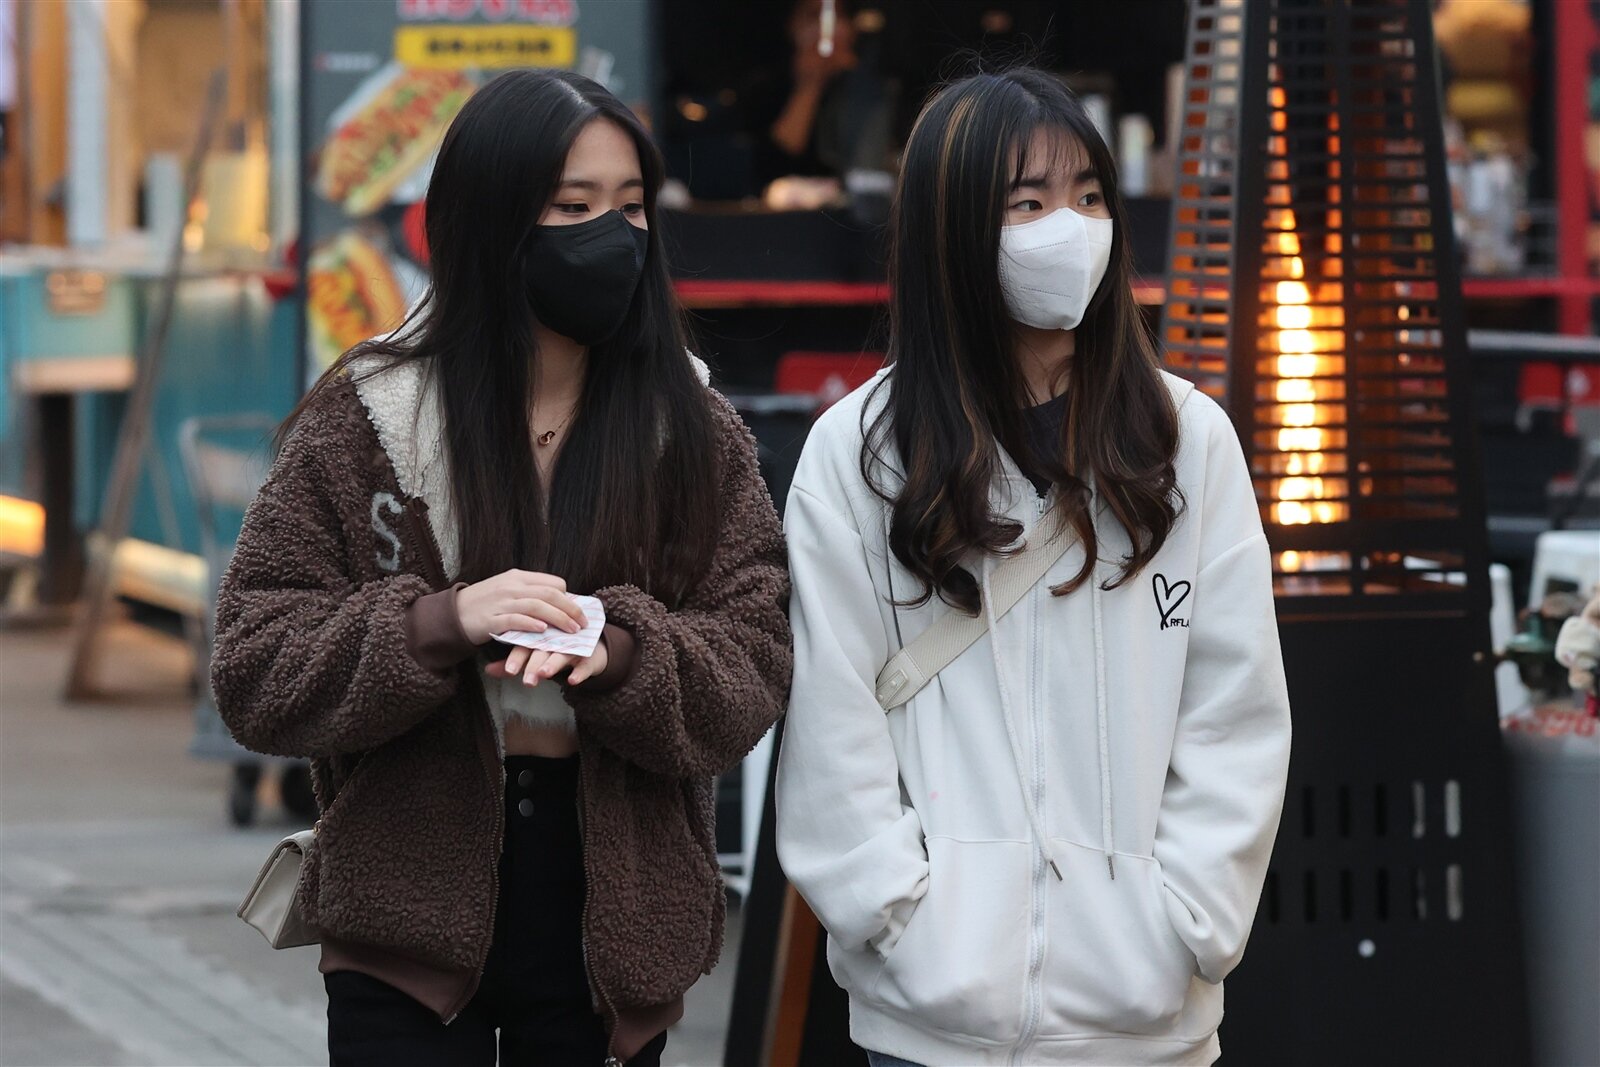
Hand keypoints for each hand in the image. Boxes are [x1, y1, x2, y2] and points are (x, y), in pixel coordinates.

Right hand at [455, 569, 586, 644]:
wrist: (452, 613)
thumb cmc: (483, 603)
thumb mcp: (506, 589)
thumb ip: (528, 592)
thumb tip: (555, 599)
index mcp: (517, 577)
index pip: (552, 583)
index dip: (569, 598)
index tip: (577, 611)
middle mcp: (512, 587)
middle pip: (550, 594)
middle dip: (571, 609)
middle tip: (582, 624)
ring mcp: (502, 602)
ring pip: (537, 606)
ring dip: (558, 619)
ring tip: (571, 631)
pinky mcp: (492, 619)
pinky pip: (516, 620)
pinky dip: (531, 624)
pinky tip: (543, 631)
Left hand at [487, 636, 609, 688]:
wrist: (592, 644)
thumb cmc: (556, 648)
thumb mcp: (536, 654)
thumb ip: (513, 663)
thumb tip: (487, 670)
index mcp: (541, 637)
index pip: (527, 645)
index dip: (518, 657)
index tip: (509, 671)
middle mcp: (556, 640)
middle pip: (544, 651)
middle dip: (534, 665)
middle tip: (526, 680)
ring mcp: (574, 648)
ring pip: (563, 655)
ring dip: (554, 664)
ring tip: (544, 674)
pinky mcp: (589, 658)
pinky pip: (585, 665)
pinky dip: (580, 672)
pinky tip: (572, 680)